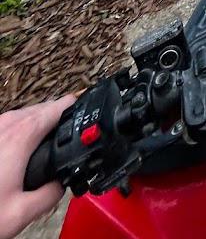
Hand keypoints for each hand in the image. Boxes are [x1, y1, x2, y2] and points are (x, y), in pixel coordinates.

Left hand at [0, 96, 74, 238]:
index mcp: (23, 135)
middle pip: (44, 108)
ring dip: (39, 126)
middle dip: (58, 122)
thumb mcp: (22, 213)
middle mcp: (8, 123)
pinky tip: (20, 156)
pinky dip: (21, 133)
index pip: (60, 106)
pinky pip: (11, 124)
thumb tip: (62, 184)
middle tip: (65, 143)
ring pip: (26, 115)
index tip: (84, 121)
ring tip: (44, 150)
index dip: (76, 112)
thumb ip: (51, 195)